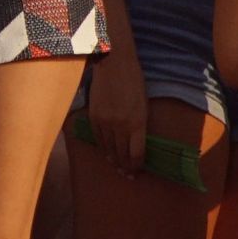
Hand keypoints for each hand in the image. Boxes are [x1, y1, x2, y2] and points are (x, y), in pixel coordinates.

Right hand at [87, 43, 149, 174]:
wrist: (114, 63)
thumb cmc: (134, 81)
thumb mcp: (143, 104)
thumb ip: (140, 124)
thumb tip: (136, 143)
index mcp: (138, 122)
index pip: (136, 153)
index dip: (137, 165)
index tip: (138, 171)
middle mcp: (121, 125)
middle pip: (122, 154)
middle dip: (125, 166)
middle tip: (127, 175)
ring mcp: (105, 121)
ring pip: (109, 148)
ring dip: (113, 160)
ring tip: (117, 167)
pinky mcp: (93, 116)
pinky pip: (98, 138)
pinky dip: (103, 147)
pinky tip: (106, 152)